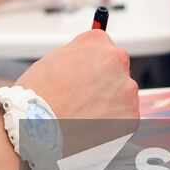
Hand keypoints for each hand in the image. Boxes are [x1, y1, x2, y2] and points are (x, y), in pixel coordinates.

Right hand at [15, 30, 137, 122]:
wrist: (39, 127)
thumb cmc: (39, 95)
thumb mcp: (54, 59)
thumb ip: (78, 56)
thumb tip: (85, 61)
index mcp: (98, 42)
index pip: (103, 48)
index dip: (90, 66)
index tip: (83, 77)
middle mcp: (118, 61)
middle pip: (116, 72)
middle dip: (103, 85)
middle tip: (81, 99)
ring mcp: (127, 89)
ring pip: (122, 96)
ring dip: (108, 104)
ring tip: (83, 115)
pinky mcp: (131, 116)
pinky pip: (124, 119)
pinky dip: (111, 124)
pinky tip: (91, 127)